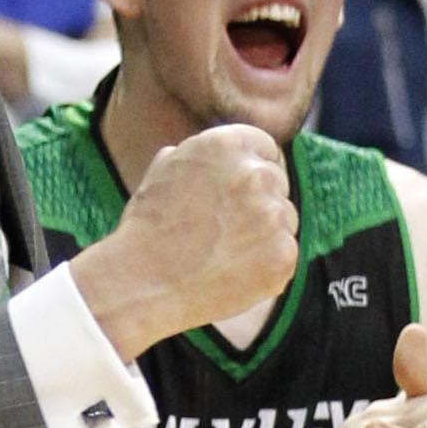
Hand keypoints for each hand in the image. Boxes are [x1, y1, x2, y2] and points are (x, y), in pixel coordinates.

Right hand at [76, 122, 296, 356]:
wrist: (142, 283)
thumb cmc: (146, 227)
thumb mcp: (163, 171)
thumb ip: (198, 155)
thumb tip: (215, 157)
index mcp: (227, 144)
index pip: (265, 148)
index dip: (252, 168)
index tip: (239, 192)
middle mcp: (257, 174)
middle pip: (278, 183)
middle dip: (258, 201)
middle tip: (225, 228)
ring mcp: (274, 216)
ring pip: (284, 220)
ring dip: (264, 233)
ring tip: (224, 253)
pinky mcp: (283, 255)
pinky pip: (284, 255)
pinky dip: (265, 265)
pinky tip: (232, 272)